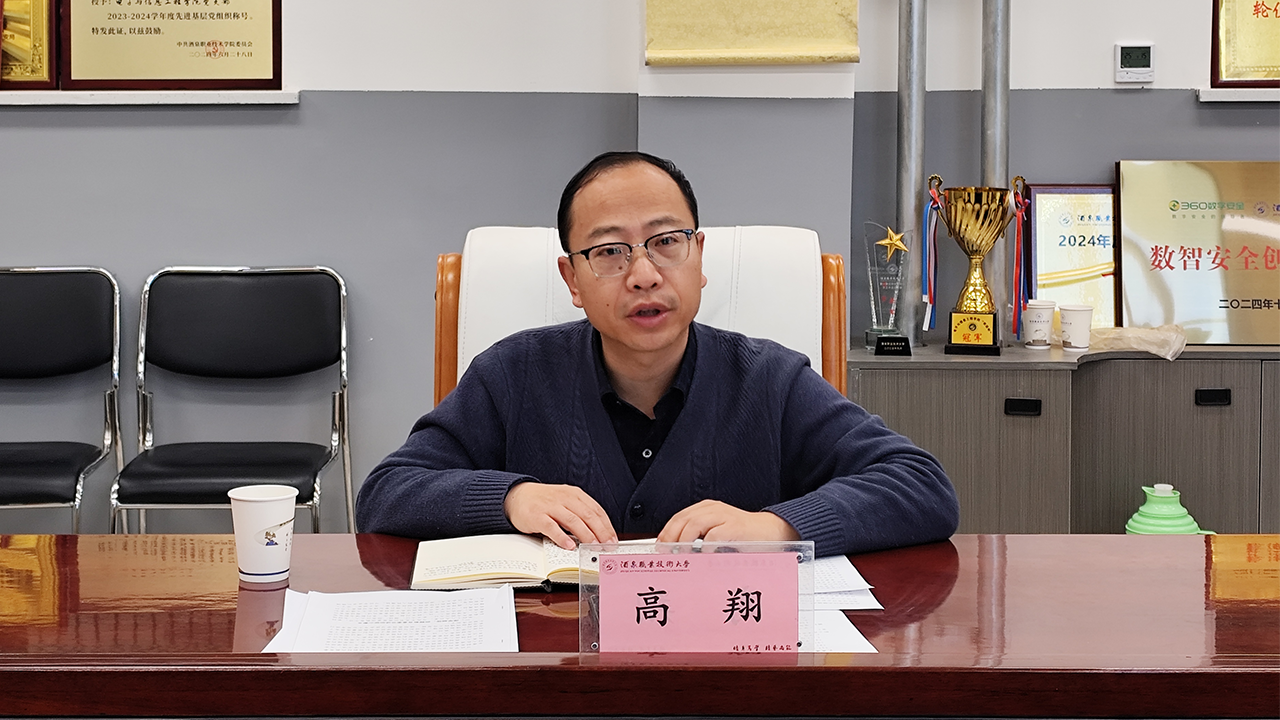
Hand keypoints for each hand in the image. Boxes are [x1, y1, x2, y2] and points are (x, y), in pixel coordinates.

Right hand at [504, 482, 617, 549]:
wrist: (516, 495)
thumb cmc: (543, 501)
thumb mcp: (565, 501)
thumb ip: (579, 513)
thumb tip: (598, 533)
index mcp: (574, 494)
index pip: (596, 510)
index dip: (606, 525)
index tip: (613, 539)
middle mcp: (564, 498)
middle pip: (588, 515)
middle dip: (600, 532)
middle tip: (607, 545)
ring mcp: (550, 506)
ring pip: (573, 521)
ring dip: (586, 535)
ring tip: (593, 547)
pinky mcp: (537, 516)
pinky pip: (552, 528)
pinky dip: (562, 537)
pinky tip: (569, 546)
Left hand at [657, 500, 800, 543]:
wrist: (773, 531)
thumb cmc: (744, 536)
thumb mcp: (718, 532)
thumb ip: (700, 538)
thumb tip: (678, 556)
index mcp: (706, 509)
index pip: (678, 518)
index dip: (666, 533)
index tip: (660, 550)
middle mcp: (713, 509)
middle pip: (683, 520)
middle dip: (671, 538)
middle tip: (667, 556)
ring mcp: (725, 516)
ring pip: (695, 524)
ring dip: (684, 541)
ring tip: (681, 557)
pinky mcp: (736, 527)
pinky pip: (715, 535)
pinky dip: (706, 547)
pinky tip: (703, 557)